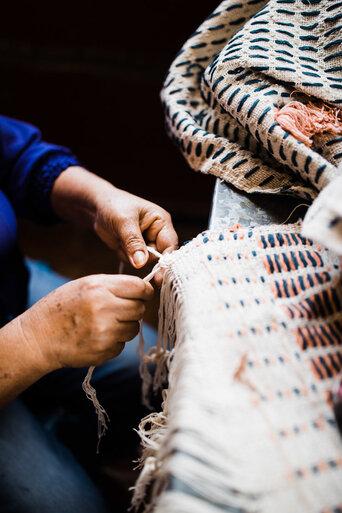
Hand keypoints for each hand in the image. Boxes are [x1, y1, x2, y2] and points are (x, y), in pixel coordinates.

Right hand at [19, 274, 153, 370]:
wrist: (39, 337)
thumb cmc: (62, 307)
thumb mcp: (85, 285)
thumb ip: (114, 285)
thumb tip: (144, 289)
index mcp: (99, 288)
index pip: (139, 287)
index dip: (145, 291)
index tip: (144, 294)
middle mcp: (103, 309)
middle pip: (139, 309)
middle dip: (133, 309)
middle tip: (118, 310)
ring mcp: (104, 332)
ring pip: (134, 329)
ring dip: (125, 327)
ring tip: (104, 324)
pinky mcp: (104, 351)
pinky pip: (122, 345)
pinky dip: (114, 342)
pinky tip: (96, 337)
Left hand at [51, 168, 177, 270]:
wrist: (97, 207)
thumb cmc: (113, 206)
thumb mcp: (124, 222)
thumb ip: (133, 242)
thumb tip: (141, 263)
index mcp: (161, 221)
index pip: (169, 245)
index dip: (166, 261)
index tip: (159, 276)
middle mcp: (157, 233)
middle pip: (159, 256)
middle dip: (143, 257)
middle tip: (128, 251)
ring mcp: (147, 242)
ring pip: (145, 261)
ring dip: (131, 256)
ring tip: (120, 241)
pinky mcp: (136, 249)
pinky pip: (134, 261)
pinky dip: (125, 256)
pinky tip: (118, 244)